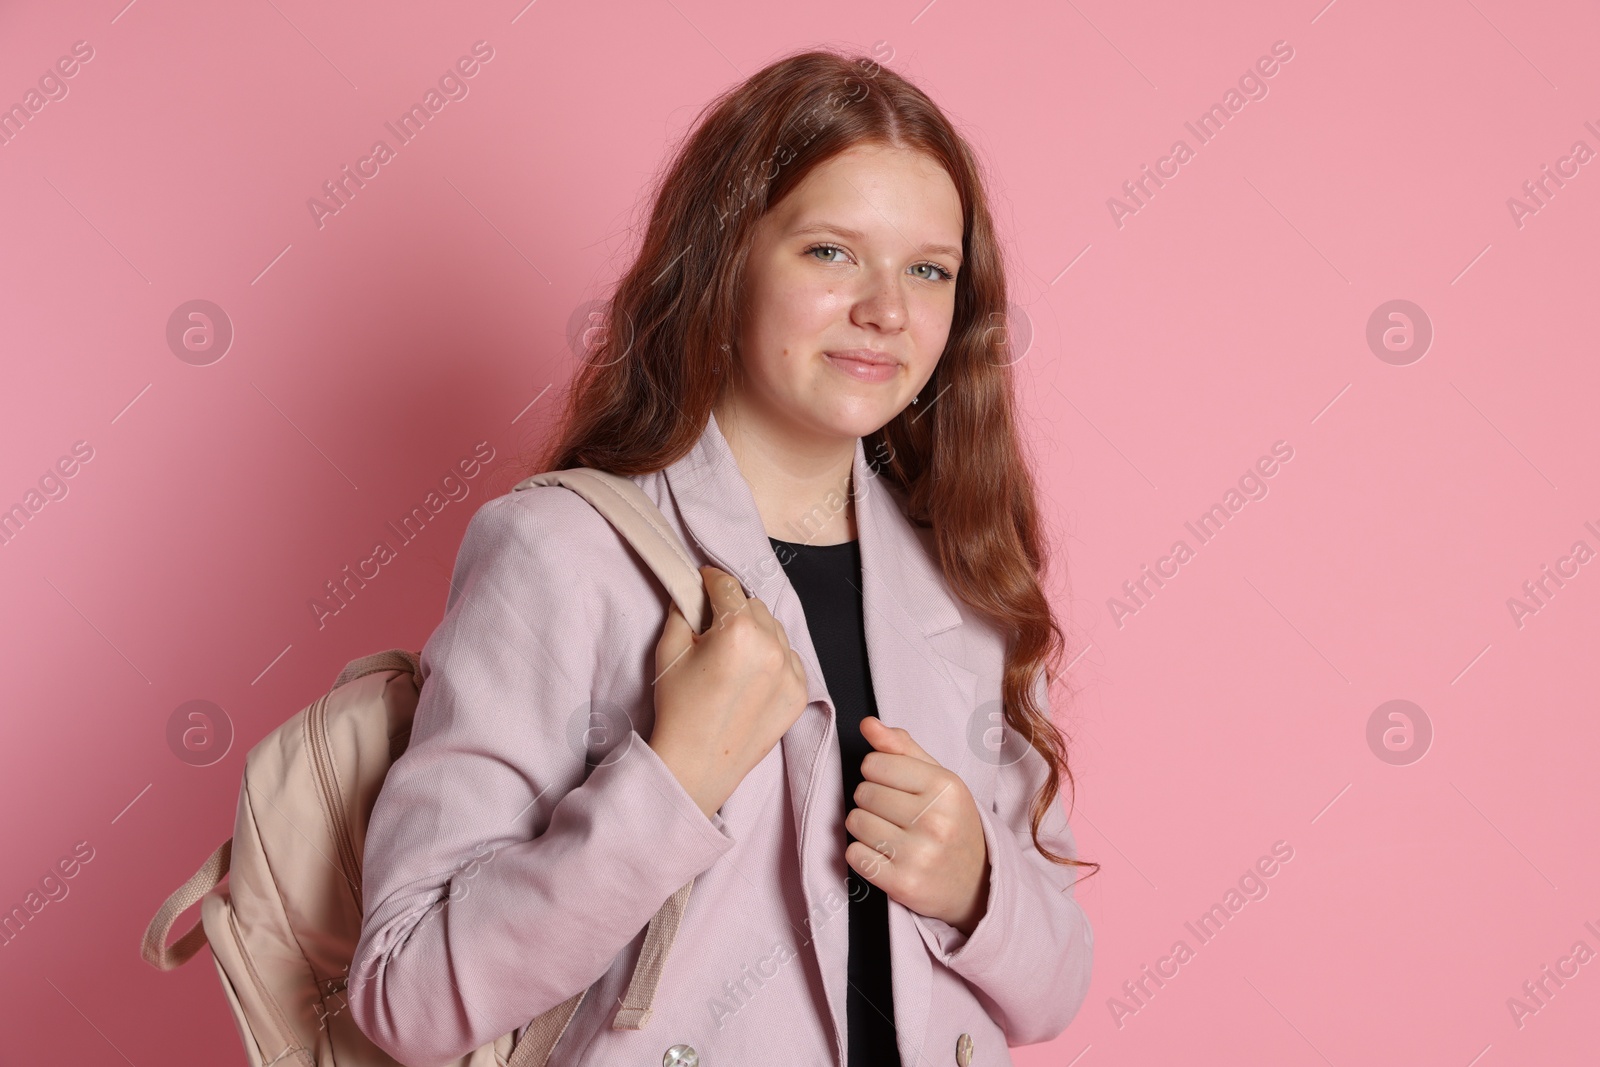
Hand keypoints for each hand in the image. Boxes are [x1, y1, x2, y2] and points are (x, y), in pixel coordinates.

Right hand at [648, 566, 809, 819]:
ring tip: (733, 654)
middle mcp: (771, 646)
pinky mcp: (799, 693)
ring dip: (755, 631)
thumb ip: (682, 611)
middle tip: (713, 626)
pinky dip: (773, 657)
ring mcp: (791, 671)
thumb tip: (691, 592)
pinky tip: (750, 674)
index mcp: (738, 631)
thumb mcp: (669, 651)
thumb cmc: (679, 709)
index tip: (703, 581)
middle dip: (733, 608)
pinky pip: (790, 657)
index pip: (727, 586)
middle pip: (753, 605)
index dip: (711, 580)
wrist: (696, 765)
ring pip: (774, 629)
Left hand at [845, 717, 990, 936]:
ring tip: (891, 834)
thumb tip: (868, 724)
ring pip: (855, 822)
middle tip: (896, 814)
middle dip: (871, 800)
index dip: (878, 773)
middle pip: (863, 792)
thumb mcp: (939, 780)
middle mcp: (935, 820)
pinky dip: (862, 855)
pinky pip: (854, 856)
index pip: (875, 763)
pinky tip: (886, 856)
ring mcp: (920, 855)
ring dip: (865, 827)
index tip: (895, 787)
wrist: (977, 884)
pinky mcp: (903, 884)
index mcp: (946, 787)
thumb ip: (902, 748)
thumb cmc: (952, 823)